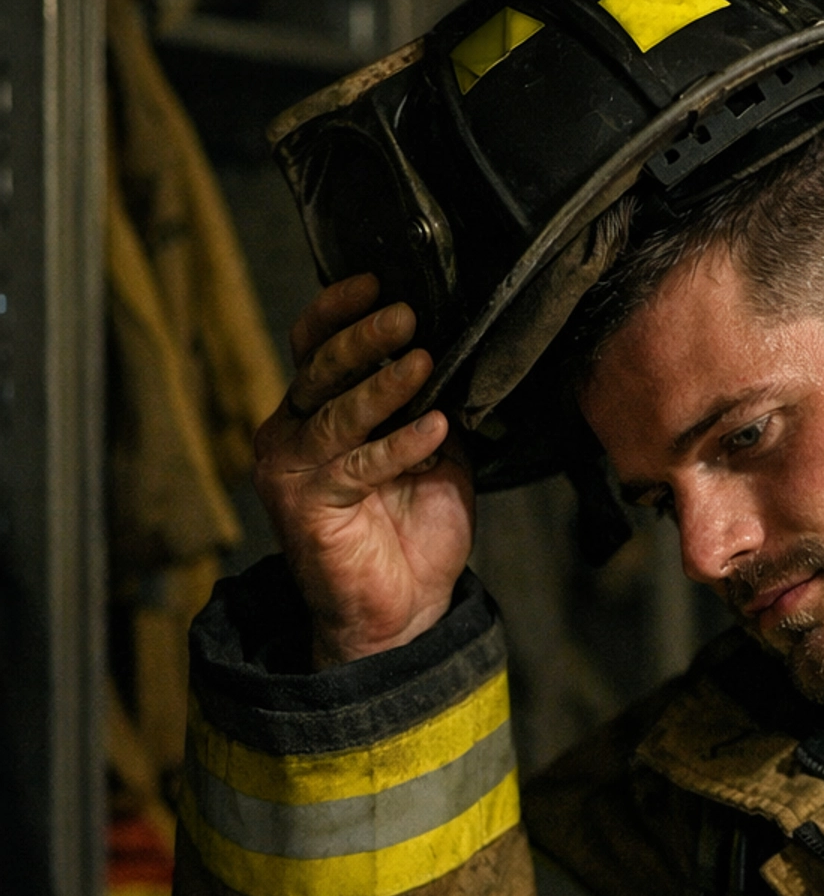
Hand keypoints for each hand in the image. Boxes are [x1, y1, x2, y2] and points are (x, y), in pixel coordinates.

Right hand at [253, 273, 473, 666]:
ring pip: (335, 411)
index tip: (379, 281)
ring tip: (421, 361)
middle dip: (363, 337)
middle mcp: (292, 433)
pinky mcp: (305, 505)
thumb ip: (433, 409)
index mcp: (315, 413)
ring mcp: (293, 469)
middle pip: (319, 367)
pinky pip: (356, 464)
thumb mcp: (435, 458)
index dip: (339, 310)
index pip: (314, 346)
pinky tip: (434, 429)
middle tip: (405, 314)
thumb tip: (460, 360)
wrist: (401, 613)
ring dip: (382, 385)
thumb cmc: (413, 535)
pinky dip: (398, 444)